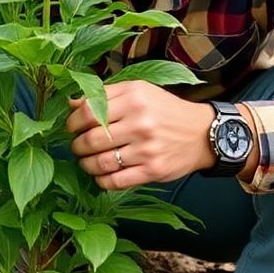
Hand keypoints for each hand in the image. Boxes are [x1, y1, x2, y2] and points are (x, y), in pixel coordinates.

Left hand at [66, 80, 215, 189]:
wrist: (202, 133)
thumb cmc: (165, 110)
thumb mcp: (139, 91)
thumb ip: (105, 94)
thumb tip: (71, 102)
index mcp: (134, 99)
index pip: (88, 112)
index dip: (72, 123)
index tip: (72, 128)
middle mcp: (140, 123)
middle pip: (91, 140)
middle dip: (77, 146)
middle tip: (78, 146)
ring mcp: (147, 149)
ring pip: (100, 163)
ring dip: (86, 165)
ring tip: (87, 161)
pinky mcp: (153, 170)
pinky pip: (115, 181)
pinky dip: (101, 181)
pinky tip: (101, 175)